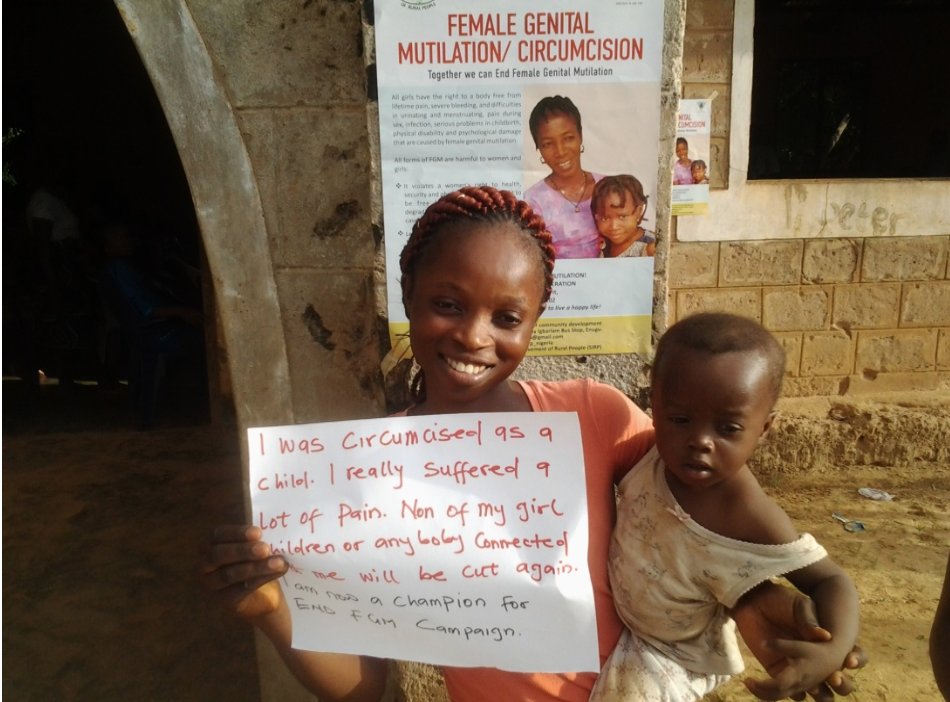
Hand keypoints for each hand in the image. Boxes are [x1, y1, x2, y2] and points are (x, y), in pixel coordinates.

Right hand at [200, 525, 288, 619]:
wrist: (261, 596)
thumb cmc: (255, 562)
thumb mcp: (253, 547)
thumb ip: (255, 539)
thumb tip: (270, 528)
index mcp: (210, 545)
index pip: (218, 535)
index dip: (236, 533)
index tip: (258, 533)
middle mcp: (205, 564)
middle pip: (218, 555)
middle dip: (243, 551)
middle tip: (265, 549)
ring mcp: (211, 585)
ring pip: (229, 574)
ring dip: (256, 567)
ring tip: (278, 562)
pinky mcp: (223, 601)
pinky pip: (240, 589)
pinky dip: (261, 579)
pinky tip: (278, 572)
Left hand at [734, 582, 865, 700]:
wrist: (754, 603)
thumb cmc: (781, 601)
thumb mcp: (798, 605)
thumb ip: (809, 619)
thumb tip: (825, 636)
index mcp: (830, 642)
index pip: (853, 656)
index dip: (856, 660)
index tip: (847, 660)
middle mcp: (819, 661)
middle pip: (842, 684)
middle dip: (843, 684)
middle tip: (833, 676)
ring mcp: (801, 670)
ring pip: (820, 694)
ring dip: (820, 694)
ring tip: (812, 687)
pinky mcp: (780, 674)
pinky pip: (793, 693)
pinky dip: (793, 694)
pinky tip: (786, 684)